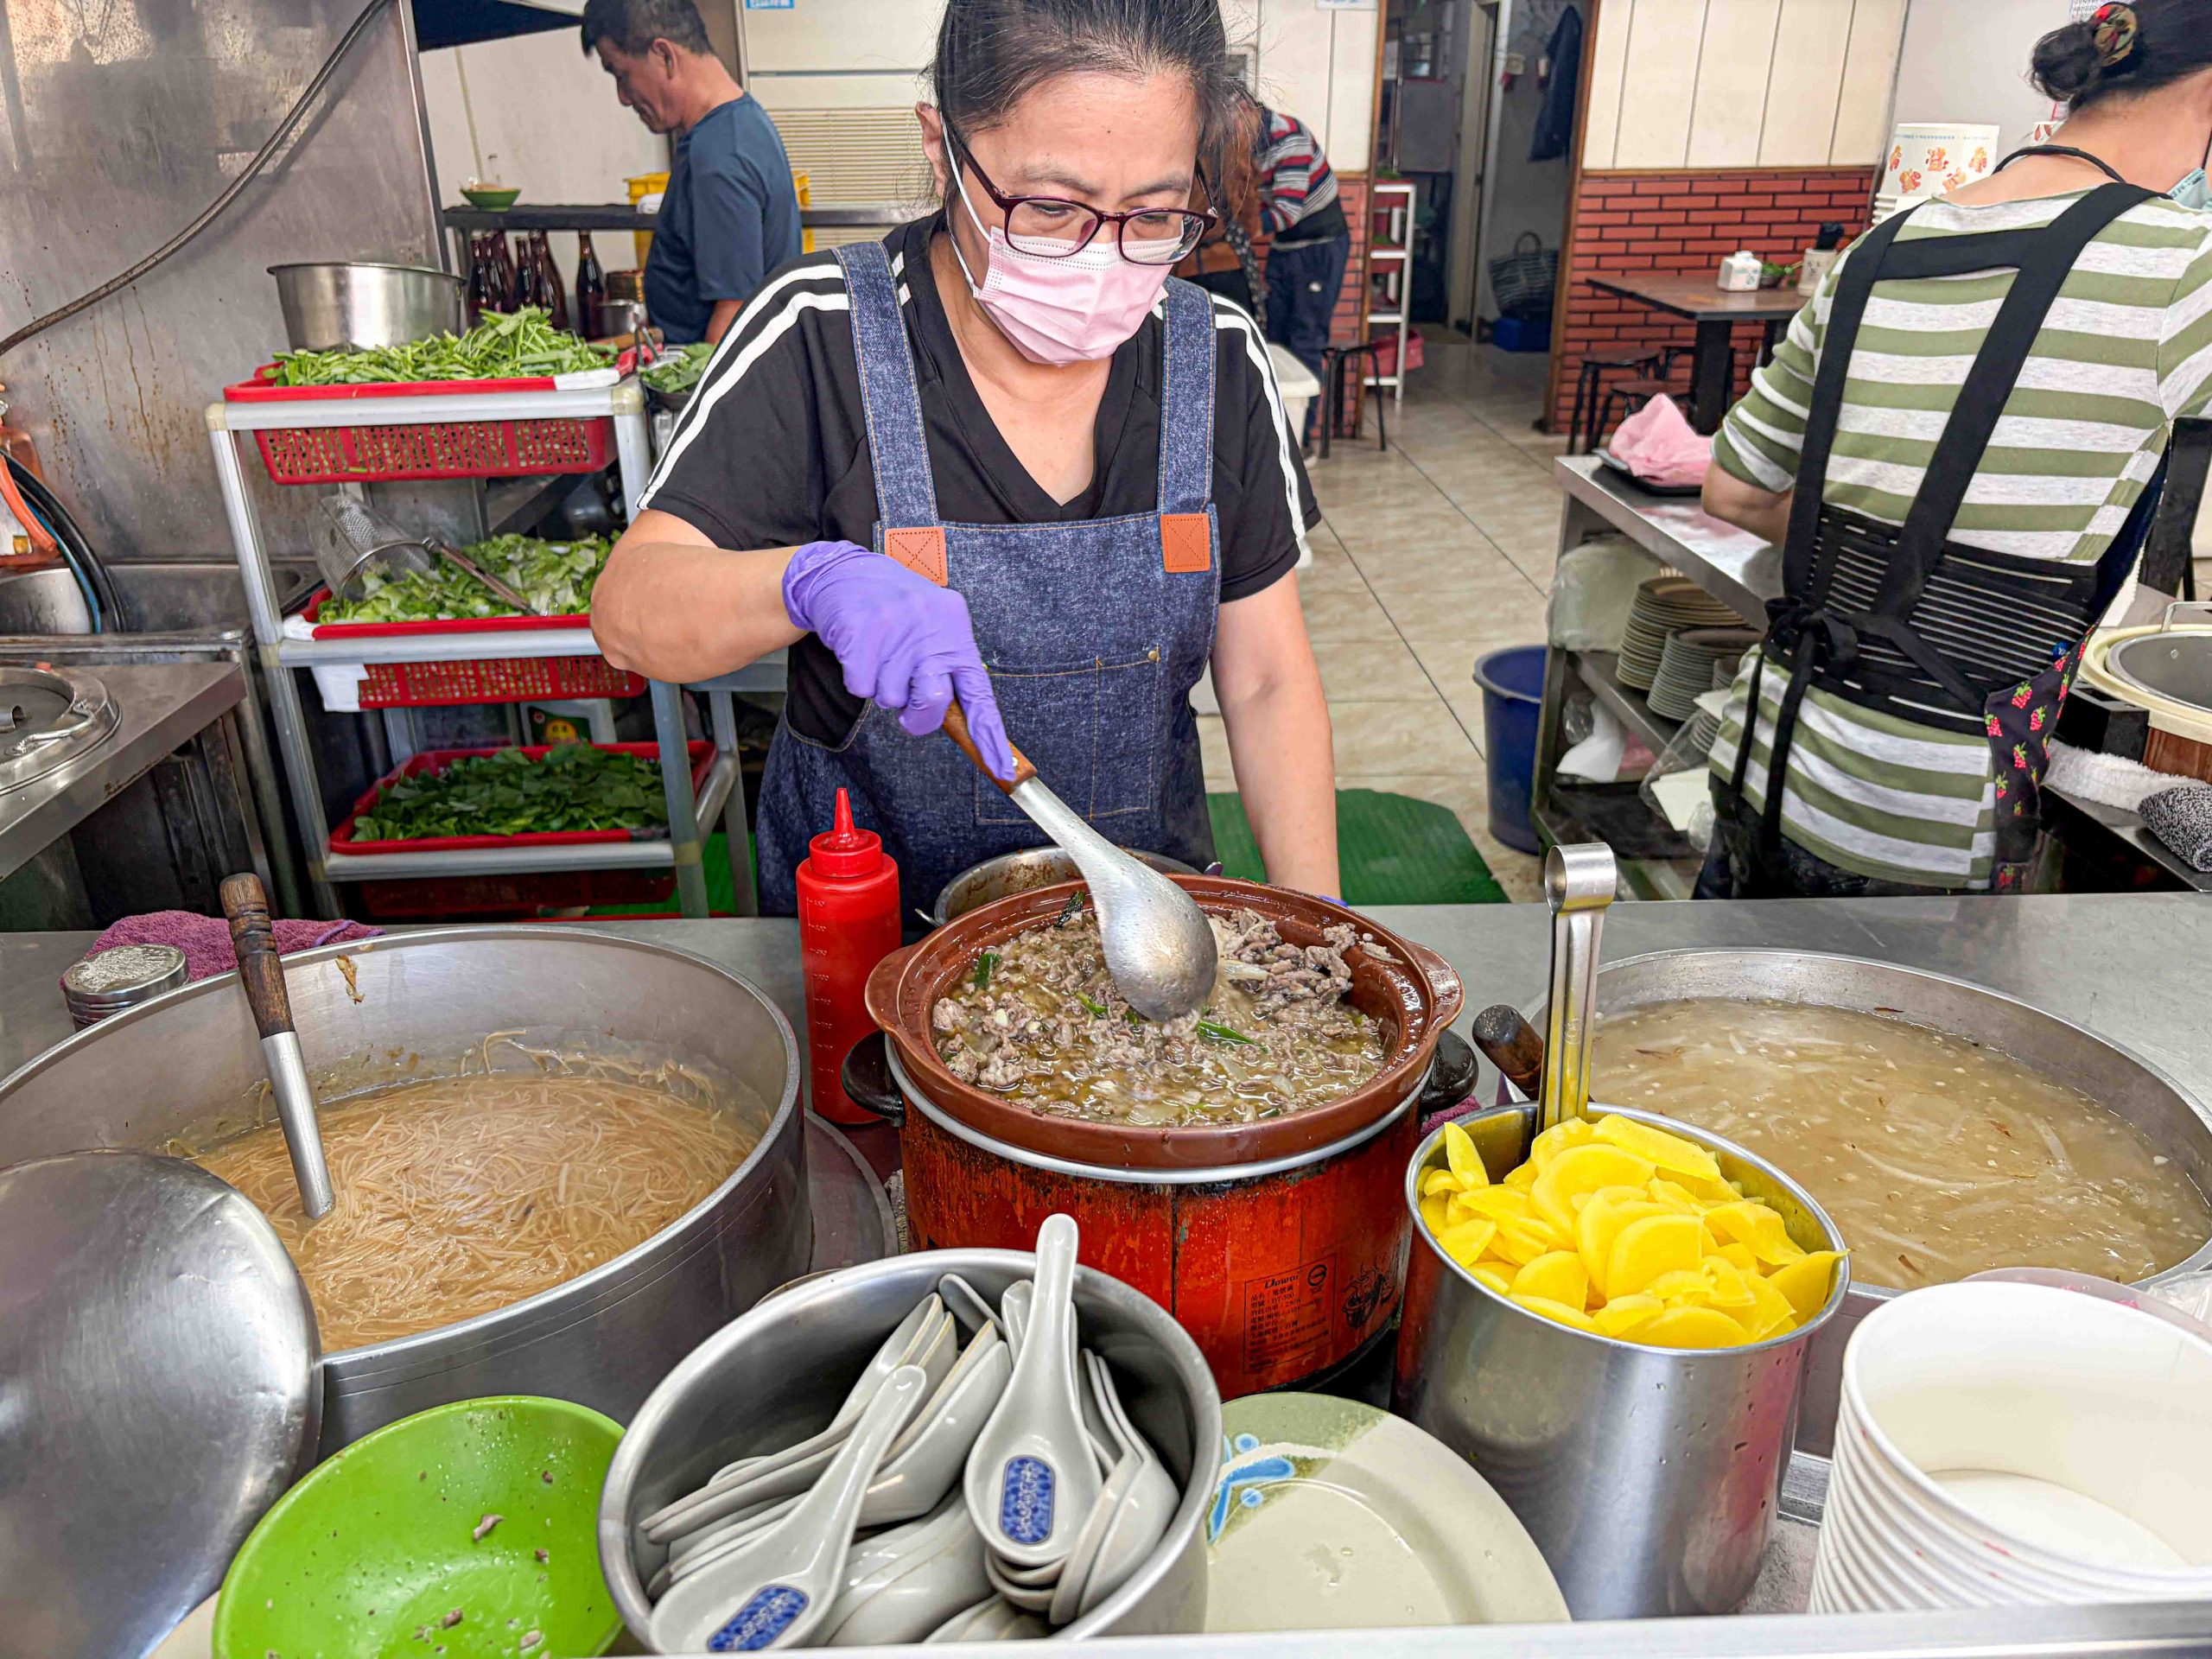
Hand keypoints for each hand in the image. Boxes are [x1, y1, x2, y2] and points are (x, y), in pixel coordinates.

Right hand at [781, 540, 1015, 778]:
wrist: (845, 574)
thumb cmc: (894, 611)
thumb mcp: (932, 627)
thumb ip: (945, 668)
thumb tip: (955, 721)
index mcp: (955, 629)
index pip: (979, 692)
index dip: (990, 735)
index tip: (1003, 769)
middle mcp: (931, 626)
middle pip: (932, 702)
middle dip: (917, 715)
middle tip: (906, 701)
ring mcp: (896, 628)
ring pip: (890, 699)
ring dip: (883, 689)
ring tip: (880, 656)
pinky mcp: (861, 632)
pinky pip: (861, 688)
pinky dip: (857, 679)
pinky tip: (860, 651)